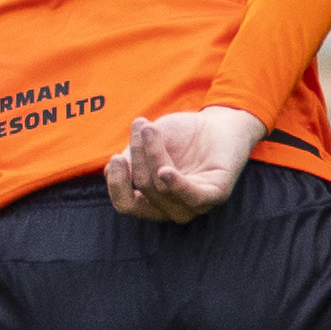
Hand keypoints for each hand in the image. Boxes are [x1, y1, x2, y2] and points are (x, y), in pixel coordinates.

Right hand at [105, 106, 267, 222]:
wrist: (218, 121)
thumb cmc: (180, 135)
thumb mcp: (146, 144)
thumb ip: (129, 159)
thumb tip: (112, 171)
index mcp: (153, 201)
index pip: (127, 205)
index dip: (117, 185)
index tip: (116, 158)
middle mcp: (173, 208)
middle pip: (145, 190)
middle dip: (139, 155)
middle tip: (141, 126)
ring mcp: (195, 204)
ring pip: (164, 189)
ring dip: (153, 154)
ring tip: (151, 129)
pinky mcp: (217, 194)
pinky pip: (193, 197)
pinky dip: (177, 185)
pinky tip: (165, 171)